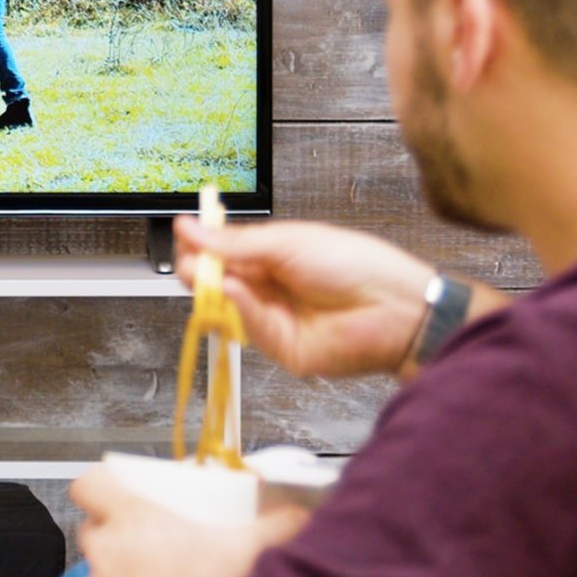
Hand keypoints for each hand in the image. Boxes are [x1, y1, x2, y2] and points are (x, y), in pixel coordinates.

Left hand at [72, 464, 309, 576]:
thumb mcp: (255, 546)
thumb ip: (278, 523)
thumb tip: (300, 514)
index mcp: (132, 518)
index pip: (89, 484)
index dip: (103, 486)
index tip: (122, 493)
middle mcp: (106, 551)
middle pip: (95, 529)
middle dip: (118, 534)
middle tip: (153, 542)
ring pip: (100, 573)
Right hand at [178, 217, 437, 378]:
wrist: (393, 308)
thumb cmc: (353, 264)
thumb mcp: (289, 242)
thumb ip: (238, 242)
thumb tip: (191, 228)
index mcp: (274, 256)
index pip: (226, 251)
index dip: (203, 244)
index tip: (183, 233)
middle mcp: (271, 288)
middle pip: (220, 280)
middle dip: (199, 269)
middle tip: (187, 260)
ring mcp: (274, 319)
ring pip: (227, 306)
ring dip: (212, 289)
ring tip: (202, 273)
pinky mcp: (279, 348)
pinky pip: (248, 327)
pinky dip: (236, 308)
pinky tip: (231, 289)